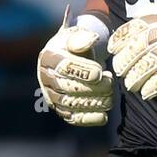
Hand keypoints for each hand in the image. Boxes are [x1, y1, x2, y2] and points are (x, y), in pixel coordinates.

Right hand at [37, 8, 113, 125]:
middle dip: (92, 88)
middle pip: (67, 87)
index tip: (101, 72)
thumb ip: (83, 37)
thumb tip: (91, 39)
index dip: (83, 71)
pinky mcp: (61, 110)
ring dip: (93, 103)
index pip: (63, 67)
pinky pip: (73, 118)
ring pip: (70, 104)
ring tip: (110, 97)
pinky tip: (104, 116)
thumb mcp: (78, 37)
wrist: (72, 61)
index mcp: (49, 58)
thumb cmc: (76, 47)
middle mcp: (46, 78)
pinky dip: (89, 119)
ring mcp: (52, 96)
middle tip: (110, 83)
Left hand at [109, 0, 156, 100]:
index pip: (131, 30)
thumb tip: (137, 18)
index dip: (118, 41)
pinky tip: (146, 94)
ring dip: (134, 79)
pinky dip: (151, 89)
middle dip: (123, 63)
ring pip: (145, 68)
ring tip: (131, 85)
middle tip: (119, 71)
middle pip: (134, 51)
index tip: (112, 49)